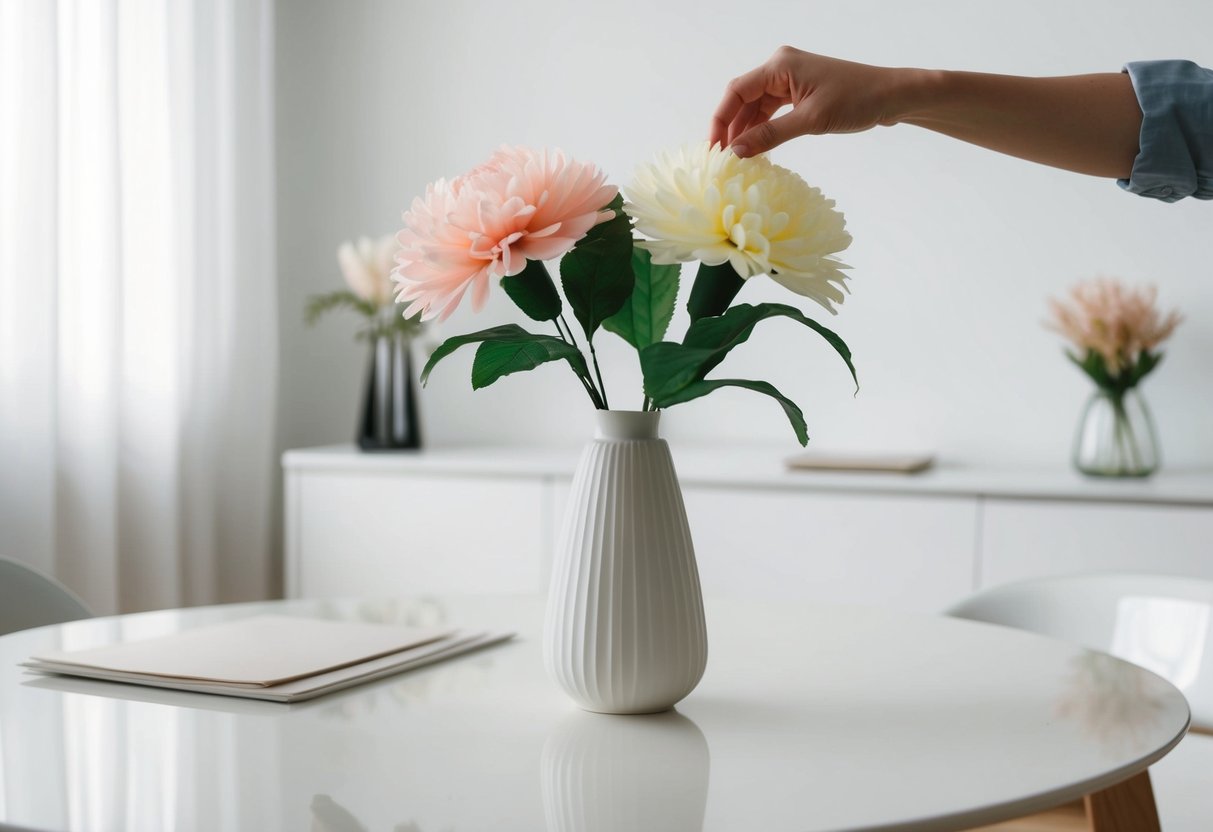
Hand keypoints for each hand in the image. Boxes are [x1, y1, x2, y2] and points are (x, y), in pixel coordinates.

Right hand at [710, 47, 909, 156]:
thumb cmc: (856, 100)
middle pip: (743, 99)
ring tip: (737, 158)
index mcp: (780, 65)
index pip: (737, 91)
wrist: (891, 96)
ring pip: (756, 106)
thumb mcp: (810, 121)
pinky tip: (756, 148)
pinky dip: (763, 128)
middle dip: (731, 127)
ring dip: (746, 130)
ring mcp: (790, 79)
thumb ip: (770, 135)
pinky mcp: (800, 91)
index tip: (713, 148)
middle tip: (722, 159)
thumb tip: (736, 152)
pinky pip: (772, 110)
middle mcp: (781, 67)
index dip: (720, 120)